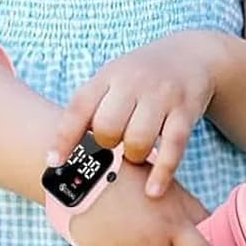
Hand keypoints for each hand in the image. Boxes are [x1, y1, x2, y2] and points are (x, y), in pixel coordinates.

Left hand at [51, 32, 223, 197]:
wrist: (191, 54)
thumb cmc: (142, 77)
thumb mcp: (115, 78)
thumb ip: (93, 107)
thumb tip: (64, 154)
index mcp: (110, 74)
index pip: (80, 107)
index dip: (64, 137)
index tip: (54, 163)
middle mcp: (135, 81)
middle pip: (108, 128)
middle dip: (107, 145)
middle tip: (114, 146)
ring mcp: (162, 95)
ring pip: (138, 140)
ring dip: (133, 156)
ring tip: (135, 153)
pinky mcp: (186, 110)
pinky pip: (172, 147)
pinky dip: (161, 172)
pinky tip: (153, 190)